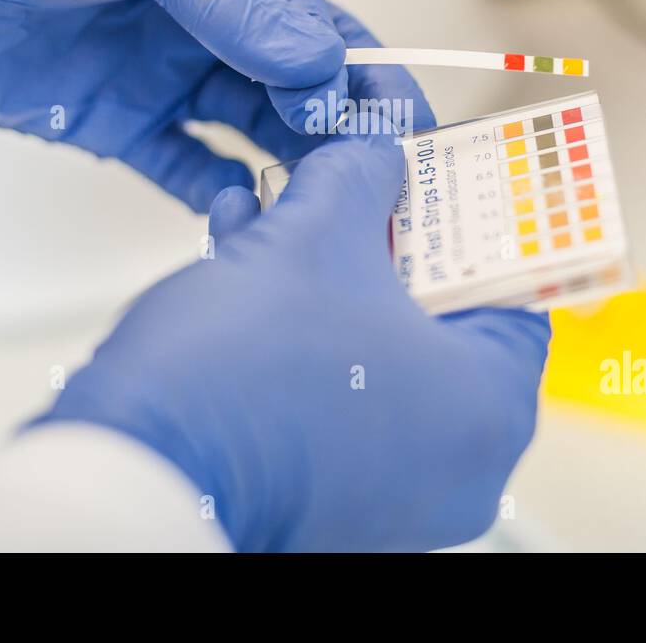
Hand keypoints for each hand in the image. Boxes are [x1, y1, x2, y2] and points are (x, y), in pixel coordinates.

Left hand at [0, 0, 429, 208]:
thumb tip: (314, 56)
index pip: (305, 4)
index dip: (337, 55)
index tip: (348, 101)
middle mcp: (208, 10)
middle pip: (299, 70)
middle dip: (342, 114)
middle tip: (381, 163)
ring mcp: (169, 69)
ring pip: (258, 123)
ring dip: (298, 158)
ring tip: (330, 200)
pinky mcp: (125, 124)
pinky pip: (191, 165)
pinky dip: (224, 191)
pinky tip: (248, 212)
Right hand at [37, 128, 550, 551]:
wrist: (132, 471)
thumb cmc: (235, 377)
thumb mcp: (312, 237)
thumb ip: (361, 176)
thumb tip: (377, 151)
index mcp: (488, 404)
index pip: (513, 283)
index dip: (466, 213)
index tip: (434, 177)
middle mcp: (458, 463)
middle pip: (437, 312)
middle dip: (378, 235)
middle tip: (355, 183)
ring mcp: (393, 488)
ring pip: (375, 347)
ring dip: (324, 270)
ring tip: (275, 208)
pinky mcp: (330, 494)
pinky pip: (334, 389)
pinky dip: (301, 328)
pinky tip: (243, 258)